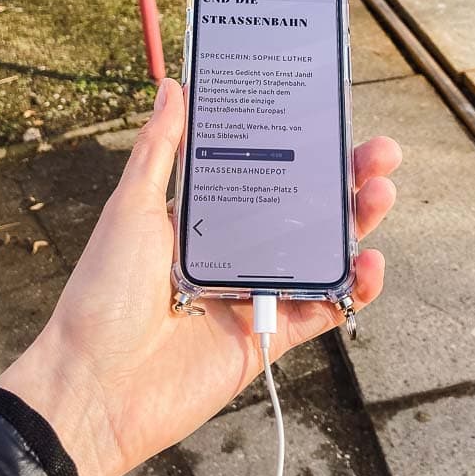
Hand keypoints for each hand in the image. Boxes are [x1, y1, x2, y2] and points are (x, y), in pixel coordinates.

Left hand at [0, 79, 400, 475]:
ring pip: (321, 251)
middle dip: (345, 177)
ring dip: (357, 224)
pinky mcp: (269, 335)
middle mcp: (234, 248)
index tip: (329, 116)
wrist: (94, 388)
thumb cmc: (102, 294)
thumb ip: (160, 149)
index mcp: (203, 214)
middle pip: (304, 206)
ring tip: (380, 195)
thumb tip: (174, 87)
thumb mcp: (131, 209)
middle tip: (379, 152)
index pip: (264, 168)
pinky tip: (368, 265)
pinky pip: (323, 307)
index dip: (299, 144)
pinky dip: (352, 289)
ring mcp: (254, 291)